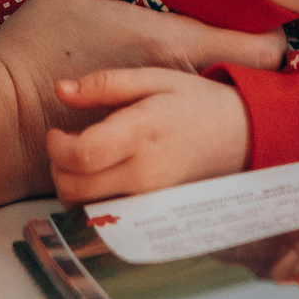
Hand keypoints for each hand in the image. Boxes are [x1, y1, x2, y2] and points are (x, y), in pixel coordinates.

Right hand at [0, 0, 284, 214]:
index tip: (262, 21)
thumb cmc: (38, 42)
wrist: (2, 110)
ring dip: (222, 80)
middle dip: (250, 58)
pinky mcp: (145, 142)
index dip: (273, 35)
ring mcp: (163, 120)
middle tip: (236, 37)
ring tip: (205, 61)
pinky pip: (188, 124)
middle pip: (248, 77)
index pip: (259, 49)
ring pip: (220, 101)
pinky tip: (174, 93)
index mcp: (170, 43)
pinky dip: (192, 107)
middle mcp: (178, 86)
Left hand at [44, 67, 249, 201]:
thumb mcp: (153, 79)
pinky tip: (102, 182)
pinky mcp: (154, 213)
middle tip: (65, 147)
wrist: (242, 136)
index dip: (56, 148)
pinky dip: (94, 205)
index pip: (82, 156)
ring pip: (87, 210)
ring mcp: (150, 199)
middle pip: (76, 189)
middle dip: (58, 169)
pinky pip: (110, 219)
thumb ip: (104, 85)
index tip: (56, 133)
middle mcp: (144, 173)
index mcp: (141, 133)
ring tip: (84, 162)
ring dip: (72, 189)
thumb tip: (60, 89)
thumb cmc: (194, 103)